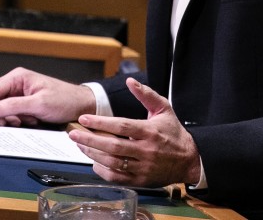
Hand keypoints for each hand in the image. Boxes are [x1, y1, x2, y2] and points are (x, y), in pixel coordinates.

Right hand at [0, 67, 95, 126]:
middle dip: (4, 115)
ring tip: (31, 119)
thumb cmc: (65, 100)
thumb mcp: (38, 104)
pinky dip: (20, 121)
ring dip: (14, 119)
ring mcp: (20, 95)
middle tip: (19, 121)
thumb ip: (12, 106)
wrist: (81, 106)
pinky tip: (33, 120)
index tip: (1, 120)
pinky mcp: (25, 105)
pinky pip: (13, 115)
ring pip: (3, 110)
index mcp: (17, 77)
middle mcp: (16, 84)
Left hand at [68, 77, 200, 188]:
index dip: (100, 123)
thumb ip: (146, 94)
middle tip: (73, 134)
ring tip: (80, 146)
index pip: (121, 126)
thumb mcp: (164, 109)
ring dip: (93, 154)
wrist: (189, 159)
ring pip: (112, 163)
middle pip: (112, 146)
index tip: (84, 119)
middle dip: (89, 140)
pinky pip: (117, 178)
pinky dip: (102, 171)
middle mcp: (146, 151)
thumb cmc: (174, 133)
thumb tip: (131, 81)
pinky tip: (94, 162)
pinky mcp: (141, 181)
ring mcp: (143, 167)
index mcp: (150, 132)